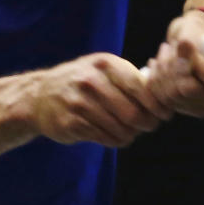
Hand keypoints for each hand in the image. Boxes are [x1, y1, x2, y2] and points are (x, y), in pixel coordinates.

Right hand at [29, 53, 171, 147]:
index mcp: (105, 64)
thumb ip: (130, 77)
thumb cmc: (82, 81)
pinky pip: (105, 138)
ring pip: (121, 129)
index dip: (157, 104)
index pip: (141, 87)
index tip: (164, 113)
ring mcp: (80, 102)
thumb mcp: (102, 68)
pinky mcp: (71, 123)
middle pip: (134, 113)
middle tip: (148, 126)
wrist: (39, 95)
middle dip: (147, 124)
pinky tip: (113, 135)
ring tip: (129, 131)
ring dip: (131, 135)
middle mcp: (92, 81)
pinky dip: (115, 140)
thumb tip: (164, 94)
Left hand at [145, 11, 203, 117]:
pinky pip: (164, 102)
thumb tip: (184, 45)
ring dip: (161, 72)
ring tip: (164, 53)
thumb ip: (190, 41)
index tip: (183, 45)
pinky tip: (157, 66)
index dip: (196, 66)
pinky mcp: (191, 109)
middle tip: (168, 47)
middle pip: (190, 92)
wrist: (192, 39)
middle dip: (172, 67)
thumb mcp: (194, 29)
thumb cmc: (198, 31)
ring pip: (173, 97)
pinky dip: (156, 82)